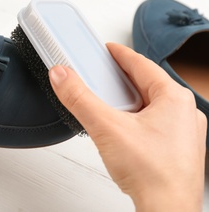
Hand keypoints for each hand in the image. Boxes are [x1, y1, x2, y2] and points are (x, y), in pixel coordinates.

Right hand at [49, 43, 206, 210]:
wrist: (166, 210)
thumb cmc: (152, 174)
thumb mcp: (106, 127)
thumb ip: (80, 99)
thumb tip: (61, 76)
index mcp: (174, 99)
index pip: (142, 64)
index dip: (121, 54)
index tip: (108, 49)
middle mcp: (185, 112)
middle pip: (148, 83)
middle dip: (124, 78)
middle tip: (105, 74)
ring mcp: (185, 132)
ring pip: (153, 103)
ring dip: (132, 99)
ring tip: (111, 102)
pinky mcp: (179, 148)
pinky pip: (157, 122)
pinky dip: (139, 117)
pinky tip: (125, 128)